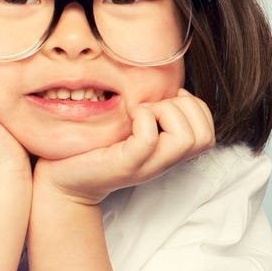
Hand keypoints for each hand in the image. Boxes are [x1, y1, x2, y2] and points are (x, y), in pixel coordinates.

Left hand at [33, 89, 214, 205]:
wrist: (64, 183)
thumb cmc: (93, 150)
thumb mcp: (130, 130)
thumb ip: (151, 114)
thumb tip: (168, 87)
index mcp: (167, 154)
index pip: (208, 135)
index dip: (195, 109)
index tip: (166, 101)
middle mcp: (162, 162)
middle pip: (203, 137)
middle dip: (185, 108)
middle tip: (153, 107)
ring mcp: (146, 165)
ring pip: (186, 138)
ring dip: (167, 112)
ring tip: (142, 112)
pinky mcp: (125, 164)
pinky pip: (149, 139)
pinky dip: (143, 118)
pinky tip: (129, 115)